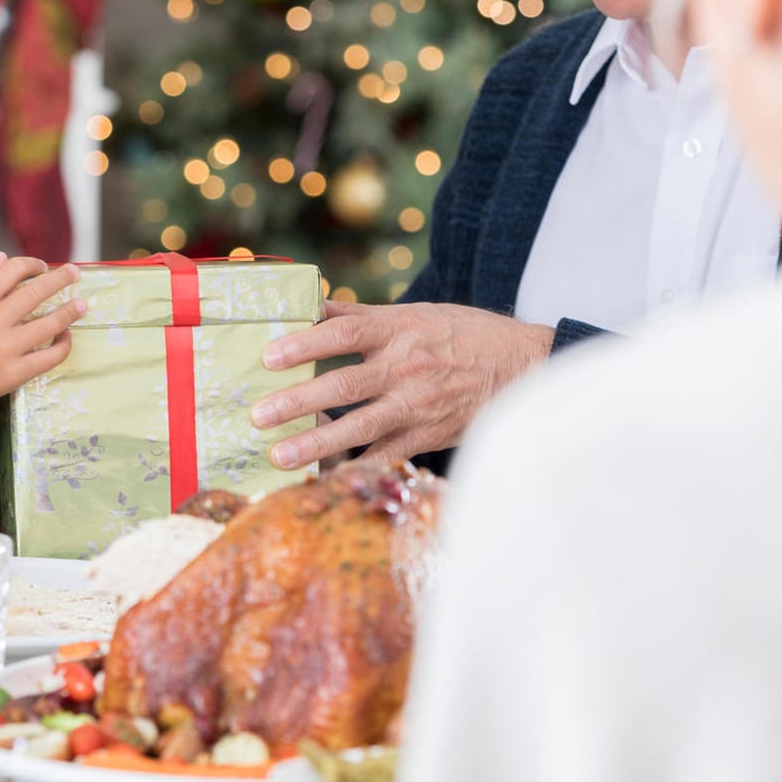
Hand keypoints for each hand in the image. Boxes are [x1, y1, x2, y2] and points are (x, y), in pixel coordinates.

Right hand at [0, 253, 84, 410]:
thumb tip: (3, 257)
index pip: (12, 271)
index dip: (32, 264)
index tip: (44, 267)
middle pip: (36, 293)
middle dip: (61, 279)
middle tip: (75, 272)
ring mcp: (6, 349)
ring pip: (49, 324)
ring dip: (70, 311)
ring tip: (82, 305)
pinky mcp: (16, 373)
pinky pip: (50, 356)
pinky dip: (64, 344)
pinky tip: (66, 336)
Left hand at [248, 301, 554, 468]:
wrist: (523, 366)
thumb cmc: (461, 334)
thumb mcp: (414, 314)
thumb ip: (358, 315)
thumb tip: (306, 303)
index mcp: (398, 330)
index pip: (343, 333)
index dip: (304, 344)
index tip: (268, 357)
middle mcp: (406, 368)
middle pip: (344, 384)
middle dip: (298, 402)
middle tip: (258, 415)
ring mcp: (418, 406)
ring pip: (361, 427)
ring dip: (317, 444)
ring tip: (279, 456)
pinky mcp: (428, 436)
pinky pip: (385, 456)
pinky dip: (354, 468)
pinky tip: (322, 477)